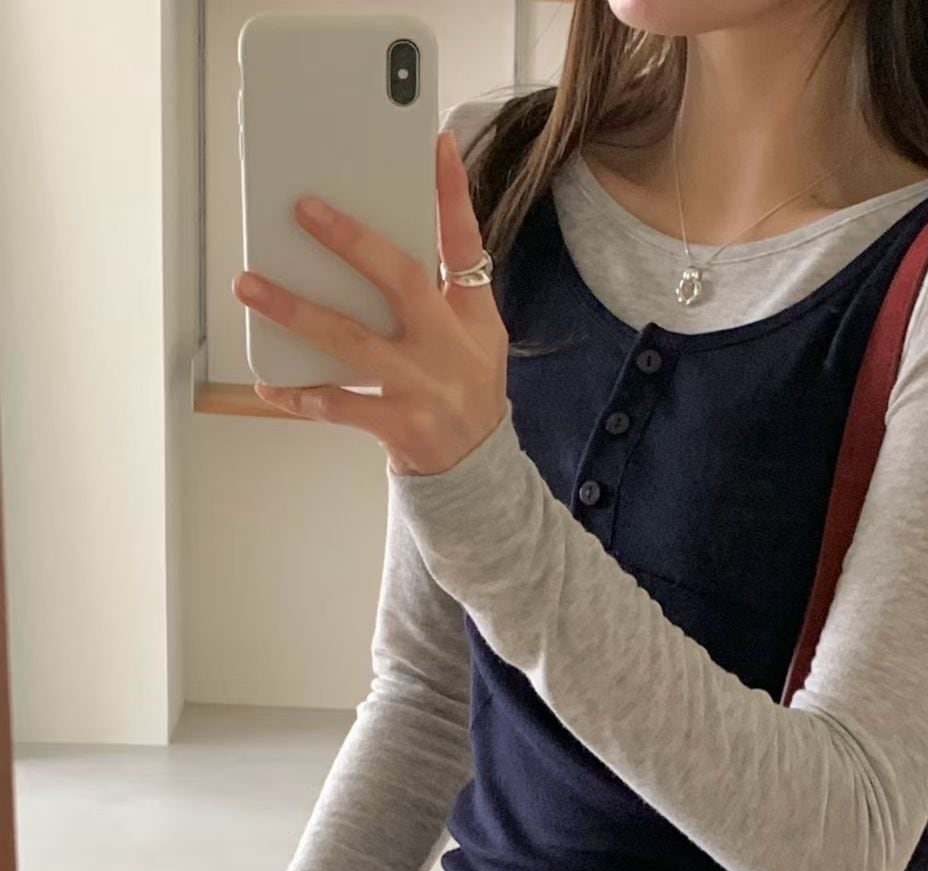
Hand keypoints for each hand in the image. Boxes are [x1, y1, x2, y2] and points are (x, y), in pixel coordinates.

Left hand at [232, 132, 506, 475]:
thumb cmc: (466, 388)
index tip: (434, 145)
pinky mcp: (397, 426)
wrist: (475, 468)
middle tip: (304, 209)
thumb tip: (394, 228)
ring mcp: (422, 388)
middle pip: (402, 282)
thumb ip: (445, 283)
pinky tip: (268, 382)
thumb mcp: (476, 333)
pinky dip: (299, 396)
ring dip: (297, 312)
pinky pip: (337, 407)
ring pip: (352, 342)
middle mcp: (448, 348)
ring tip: (250, 286)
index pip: (464, 245)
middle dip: (353, 243)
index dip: (452, 195)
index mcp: (470, 316)